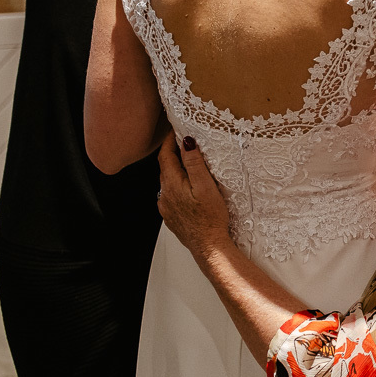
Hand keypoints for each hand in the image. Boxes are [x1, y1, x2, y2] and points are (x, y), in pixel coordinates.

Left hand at [157, 133, 231, 256]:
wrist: (209, 247)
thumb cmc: (211, 218)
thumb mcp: (206, 186)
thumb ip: (194, 163)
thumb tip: (186, 143)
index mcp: (171, 184)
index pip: (165, 155)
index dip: (169, 141)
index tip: (175, 130)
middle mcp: (164, 195)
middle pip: (165, 168)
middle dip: (173, 154)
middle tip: (184, 143)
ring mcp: (166, 207)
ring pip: (168, 182)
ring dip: (175, 170)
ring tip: (189, 164)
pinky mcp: (171, 217)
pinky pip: (171, 195)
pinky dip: (177, 186)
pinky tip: (188, 189)